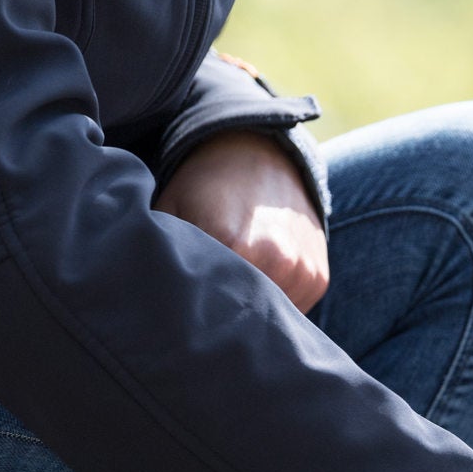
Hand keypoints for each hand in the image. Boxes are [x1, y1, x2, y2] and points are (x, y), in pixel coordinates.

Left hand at [155, 131, 329, 311]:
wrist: (258, 153)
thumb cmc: (205, 186)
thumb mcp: (170, 210)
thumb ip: (161, 254)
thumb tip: (154, 301)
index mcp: (235, 244)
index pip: (212, 306)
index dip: (195, 311)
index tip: (185, 305)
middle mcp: (277, 260)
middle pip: (243, 318)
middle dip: (223, 317)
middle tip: (206, 302)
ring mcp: (303, 271)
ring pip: (271, 318)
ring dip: (252, 312)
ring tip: (234, 289)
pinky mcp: (318, 279)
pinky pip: (294, 311)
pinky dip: (275, 306)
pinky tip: (259, 281)